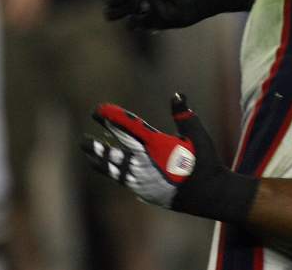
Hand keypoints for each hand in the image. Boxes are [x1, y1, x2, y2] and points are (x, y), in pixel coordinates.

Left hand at [82, 93, 255, 221]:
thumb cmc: (204, 162)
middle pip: (115, 151)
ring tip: (88, 153)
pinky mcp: (144, 192)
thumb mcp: (198, 135)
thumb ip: (184, 115)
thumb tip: (177, 95)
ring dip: (100, 160)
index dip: (112, 118)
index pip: (128, 128)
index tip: (98, 111)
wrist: (208, 196)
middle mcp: (145, 164)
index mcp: (156, 146)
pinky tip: (109, 168)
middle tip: (83, 139)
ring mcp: (142, 180)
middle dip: (98, 144)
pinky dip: (112, 172)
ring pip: (114, 169)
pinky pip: (122, 180)